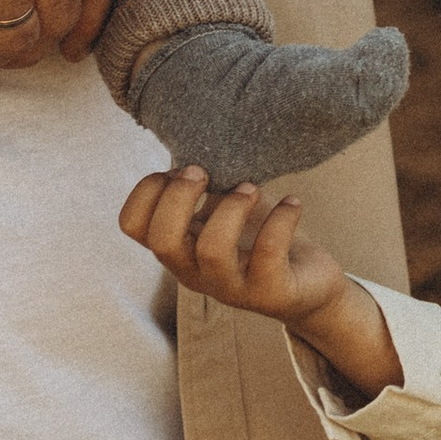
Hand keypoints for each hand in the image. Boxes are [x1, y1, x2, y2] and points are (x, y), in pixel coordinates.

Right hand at [121, 168, 404, 395]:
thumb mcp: (223, 206)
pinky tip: (293, 202)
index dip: (146, 190)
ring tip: (251, 187)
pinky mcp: (269, 292)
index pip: (131, 226)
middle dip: (179, 198)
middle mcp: (194, 271)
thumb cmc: (259, 235)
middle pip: (162, 241)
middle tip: (206, 174)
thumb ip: (202, 185)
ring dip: (231, 208)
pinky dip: (281, 218)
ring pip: (212, 250)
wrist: (309, 282)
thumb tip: (190, 147)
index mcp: (177, 247)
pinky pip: (268, 252)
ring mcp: (230, 287)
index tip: (180, 170)